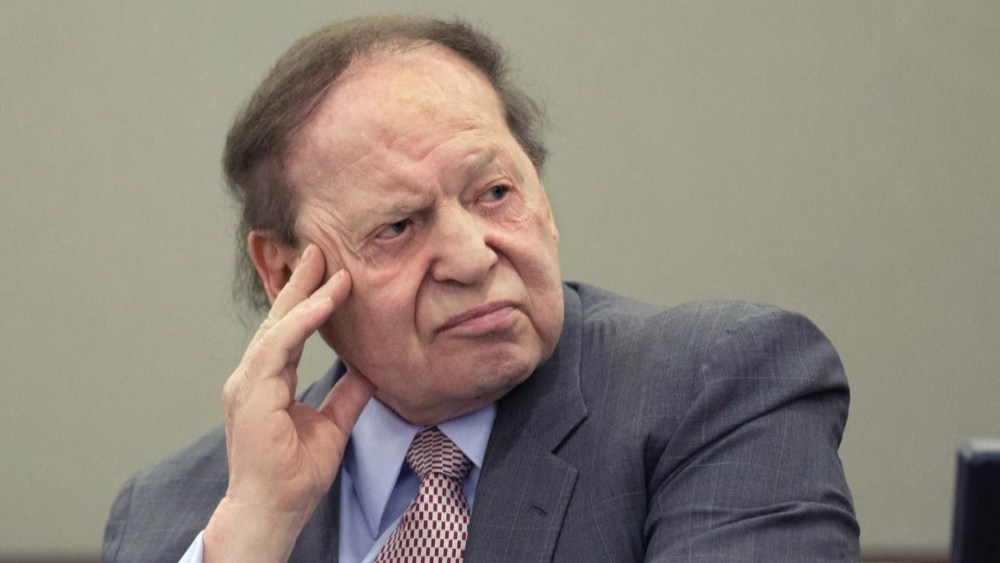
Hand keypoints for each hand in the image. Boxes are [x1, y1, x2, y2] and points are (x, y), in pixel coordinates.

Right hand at [204, 244, 374, 562]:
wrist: (271, 512)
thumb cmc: (293, 477)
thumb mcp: (332, 427)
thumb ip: (348, 397)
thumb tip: (369, 371)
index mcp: (266, 384)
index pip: (286, 332)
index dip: (306, 301)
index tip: (328, 273)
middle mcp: (251, 378)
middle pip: (277, 319)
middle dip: (298, 282)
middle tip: (318, 247)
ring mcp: (247, 384)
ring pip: (277, 326)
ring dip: (303, 293)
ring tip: (325, 262)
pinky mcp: (252, 394)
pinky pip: (279, 346)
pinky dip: (302, 321)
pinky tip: (324, 300)